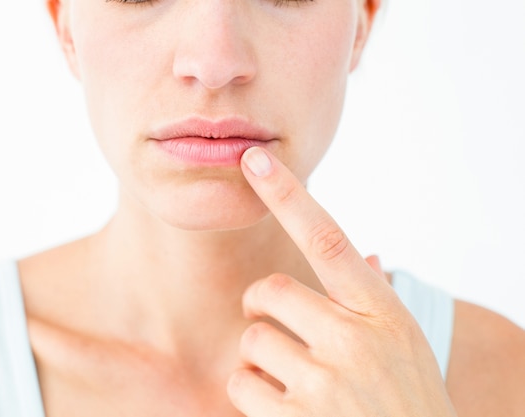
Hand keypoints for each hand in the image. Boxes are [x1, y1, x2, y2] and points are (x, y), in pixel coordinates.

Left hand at [227, 147, 456, 415]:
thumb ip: (374, 299)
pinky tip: (283, 407)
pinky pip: (241, 384)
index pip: (326, 238)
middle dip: (259, 307)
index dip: (287, 195)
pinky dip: (251, 393)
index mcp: (380, 311)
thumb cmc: (409, 398)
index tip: (255, 160)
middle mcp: (354, 339)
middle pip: (269, 292)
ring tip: (292, 379)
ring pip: (251, 340)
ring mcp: (327, 383)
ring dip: (258, 358)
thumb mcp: (404, 342)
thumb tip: (367, 254)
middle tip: (270, 323)